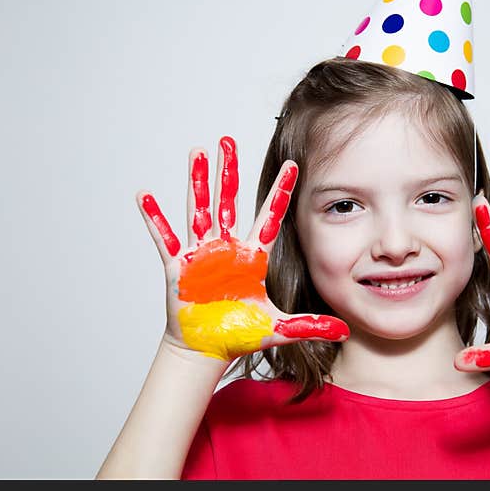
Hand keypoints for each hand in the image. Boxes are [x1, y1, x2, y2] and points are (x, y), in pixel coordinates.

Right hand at [137, 136, 348, 361]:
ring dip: (197, 182)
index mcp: (252, 257)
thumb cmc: (239, 335)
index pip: (270, 216)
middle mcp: (227, 249)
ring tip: (197, 152)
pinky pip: (165, 238)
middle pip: (229, 202)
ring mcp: (202, 255)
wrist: (207, 349)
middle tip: (228, 140)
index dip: (281, 191)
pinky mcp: (179, 267)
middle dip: (229, 172)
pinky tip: (145, 196)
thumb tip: (344, 330)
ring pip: (200, 210)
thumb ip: (310, 325)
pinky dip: (155, 218)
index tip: (292, 164)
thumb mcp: (279, 328)